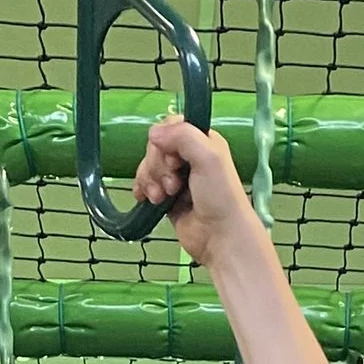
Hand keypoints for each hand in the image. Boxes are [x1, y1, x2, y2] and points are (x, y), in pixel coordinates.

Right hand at [133, 116, 256, 268]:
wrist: (219, 236)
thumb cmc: (221, 198)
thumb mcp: (209, 157)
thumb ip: (183, 136)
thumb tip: (154, 132)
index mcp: (202, 141)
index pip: (171, 126)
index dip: (166, 141)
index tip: (174, 159)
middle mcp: (189, 157)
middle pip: (156, 147)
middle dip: (158, 165)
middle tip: (173, 184)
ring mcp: (177, 178)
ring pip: (148, 166)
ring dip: (150, 180)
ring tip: (163, 197)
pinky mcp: (167, 197)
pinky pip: (145, 184)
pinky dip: (143, 189)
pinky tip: (148, 199)